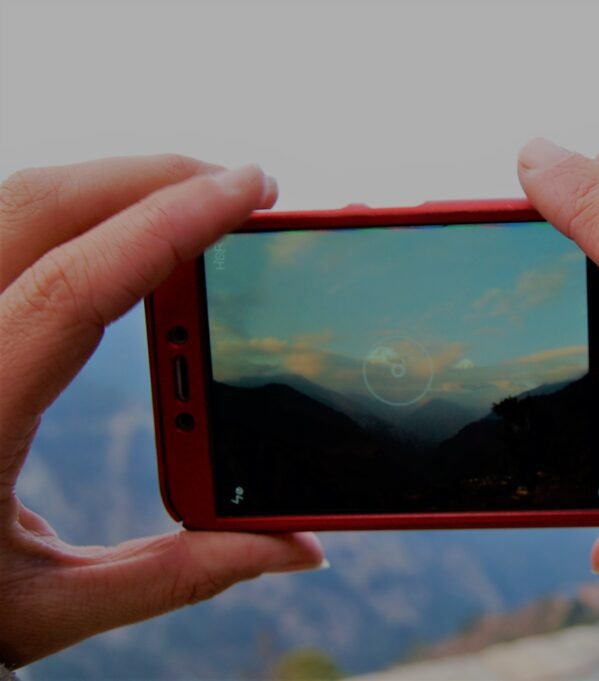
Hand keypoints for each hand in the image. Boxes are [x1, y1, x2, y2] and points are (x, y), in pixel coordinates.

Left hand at [0, 156, 324, 667]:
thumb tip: (298, 546)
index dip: (172, 224)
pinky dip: (77, 212)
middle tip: (244, 187)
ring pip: (15, 204)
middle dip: (153, 177)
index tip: (250, 189)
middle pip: (40, 207)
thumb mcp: (50, 607)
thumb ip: (179, 573)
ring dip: (114, 186)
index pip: (78, 286)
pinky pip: (7, 232)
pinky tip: (127, 234)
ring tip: (200, 201)